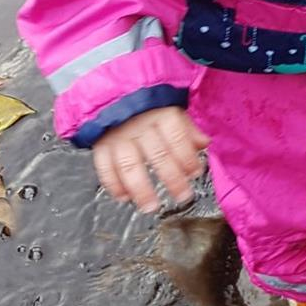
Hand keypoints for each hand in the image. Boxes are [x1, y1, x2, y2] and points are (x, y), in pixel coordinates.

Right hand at [92, 106, 209, 213]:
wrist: (112, 98)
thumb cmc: (149, 108)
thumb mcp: (172, 110)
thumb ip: (188, 128)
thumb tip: (204, 143)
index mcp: (160, 114)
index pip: (177, 137)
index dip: (187, 157)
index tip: (196, 172)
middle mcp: (138, 125)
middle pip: (157, 154)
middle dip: (172, 178)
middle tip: (182, 196)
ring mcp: (118, 137)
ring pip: (130, 165)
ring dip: (141, 189)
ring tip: (151, 207)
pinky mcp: (101, 145)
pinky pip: (105, 167)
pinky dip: (113, 185)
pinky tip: (124, 198)